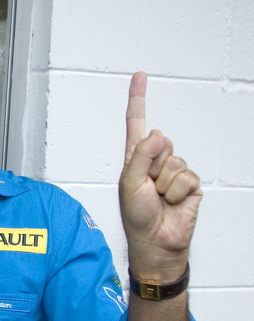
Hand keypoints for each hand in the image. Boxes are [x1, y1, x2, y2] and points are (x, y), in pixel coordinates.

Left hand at [119, 71, 201, 280]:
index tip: (139, 76)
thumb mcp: (129, 183)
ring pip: (175, 161)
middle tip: (148, 189)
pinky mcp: (191, 185)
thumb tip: (159, 133)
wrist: (155, 243)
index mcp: (135, 159)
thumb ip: (141, 156)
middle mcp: (155, 162)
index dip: (138, 99)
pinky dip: (178, 192)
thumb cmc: (136, 217)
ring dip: (165, 183)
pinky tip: (173, 203)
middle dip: (153, 167)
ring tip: (159, 199)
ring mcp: (174, 172)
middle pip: (161, 143)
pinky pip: (187, 177)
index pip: (137, 123)